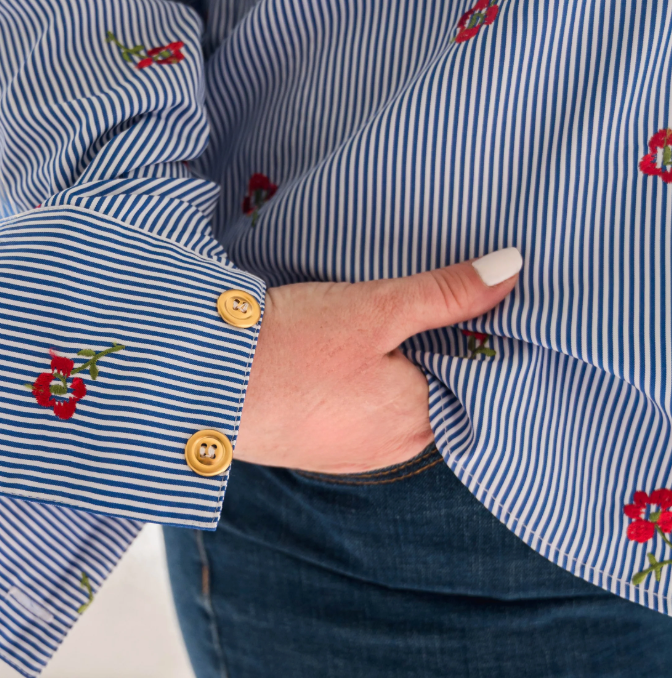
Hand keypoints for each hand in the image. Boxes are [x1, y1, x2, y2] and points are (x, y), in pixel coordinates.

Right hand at [235, 248, 522, 473]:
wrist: (203, 382)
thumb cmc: (292, 348)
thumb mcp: (376, 308)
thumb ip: (447, 293)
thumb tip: (512, 268)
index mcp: (421, 419)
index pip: (472, 373)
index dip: (468, 330)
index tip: (457, 296)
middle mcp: (392, 446)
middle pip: (429, 383)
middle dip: (424, 344)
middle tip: (404, 297)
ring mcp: (349, 448)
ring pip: (388, 392)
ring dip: (383, 359)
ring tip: (361, 319)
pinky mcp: (314, 440)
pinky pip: (352, 404)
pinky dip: (350, 376)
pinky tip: (329, 350)